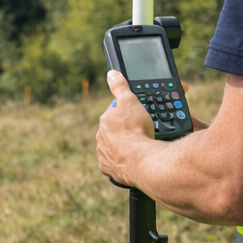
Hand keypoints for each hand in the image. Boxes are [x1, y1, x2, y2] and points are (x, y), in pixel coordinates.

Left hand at [97, 70, 154, 185]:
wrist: (141, 160)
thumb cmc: (136, 130)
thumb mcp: (130, 101)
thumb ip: (120, 87)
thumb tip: (111, 74)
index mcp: (105, 120)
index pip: (115, 113)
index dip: (128, 113)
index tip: (138, 117)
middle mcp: (100, 137)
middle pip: (115, 131)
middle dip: (126, 130)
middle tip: (141, 132)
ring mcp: (104, 154)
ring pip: (114, 147)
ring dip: (125, 146)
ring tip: (139, 146)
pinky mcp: (108, 169)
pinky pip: (115, 163)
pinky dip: (123, 161)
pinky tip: (133, 159)